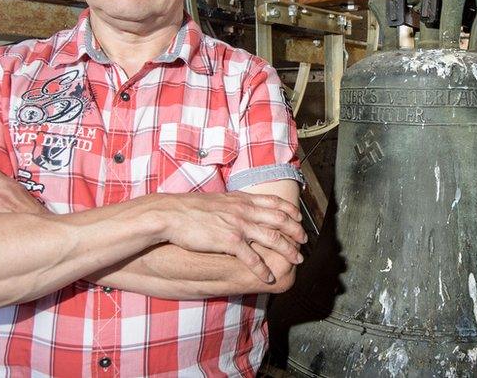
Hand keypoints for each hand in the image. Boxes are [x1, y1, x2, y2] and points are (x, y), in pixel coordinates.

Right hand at [157, 191, 306, 283]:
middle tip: (304, 241)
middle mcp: (244, 210)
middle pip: (280, 219)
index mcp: (242, 200)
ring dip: (287, 250)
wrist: (172, 214)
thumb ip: (234, 203)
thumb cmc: (191, 209)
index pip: (274, 202)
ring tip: (297, 259)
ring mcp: (238, 225)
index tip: (299, 218)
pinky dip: (263, 268)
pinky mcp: (229, 241)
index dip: (290, 211)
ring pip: (272, 237)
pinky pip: (252, 258)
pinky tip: (268, 277)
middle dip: (296, 231)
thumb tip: (242, 206)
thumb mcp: (218, 200)